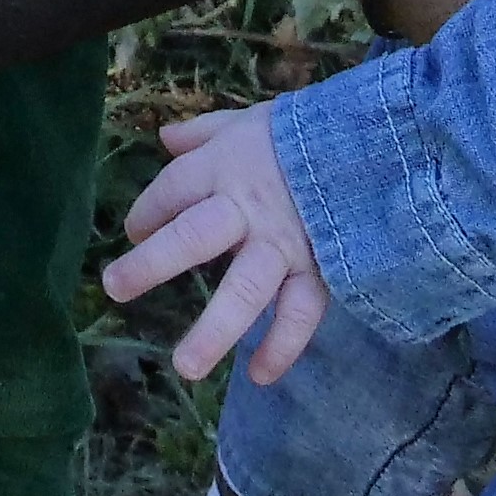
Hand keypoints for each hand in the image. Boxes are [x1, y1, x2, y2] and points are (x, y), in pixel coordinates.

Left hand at [107, 106, 332, 385]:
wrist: (380, 144)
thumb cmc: (308, 134)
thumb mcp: (252, 120)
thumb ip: (206, 132)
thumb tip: (166, 138)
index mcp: (225, 166)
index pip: (172, 191)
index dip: (148, 212)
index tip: (134, 231)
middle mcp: (248, 209)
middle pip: (193, 238)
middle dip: (151, 265)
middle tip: (114, 289)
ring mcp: (284, 244)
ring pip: (245, 290)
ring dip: (214, 330)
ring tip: (185, 367)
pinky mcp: (320, 271)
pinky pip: (299, 314)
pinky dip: (282, 347)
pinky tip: (259, 375)